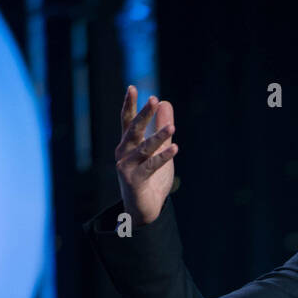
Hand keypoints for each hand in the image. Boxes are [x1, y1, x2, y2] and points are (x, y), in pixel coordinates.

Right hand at [115, 86, 177, 226]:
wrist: (143, 210)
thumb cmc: (150, 179)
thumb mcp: (158, 150)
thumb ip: (161, 127)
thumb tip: (165, 103)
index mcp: (127, 145)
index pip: (128, 121)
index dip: (130, 105)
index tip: (133, 87)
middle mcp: (123, 153)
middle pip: (133, 130)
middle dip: (143, 114)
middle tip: (153, 99)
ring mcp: (127, 167)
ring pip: (144, 148)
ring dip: (158, 137)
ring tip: (173, 127)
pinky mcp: (135, 181)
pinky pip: (151, 166)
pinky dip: (163, 157)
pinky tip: (175, 148)